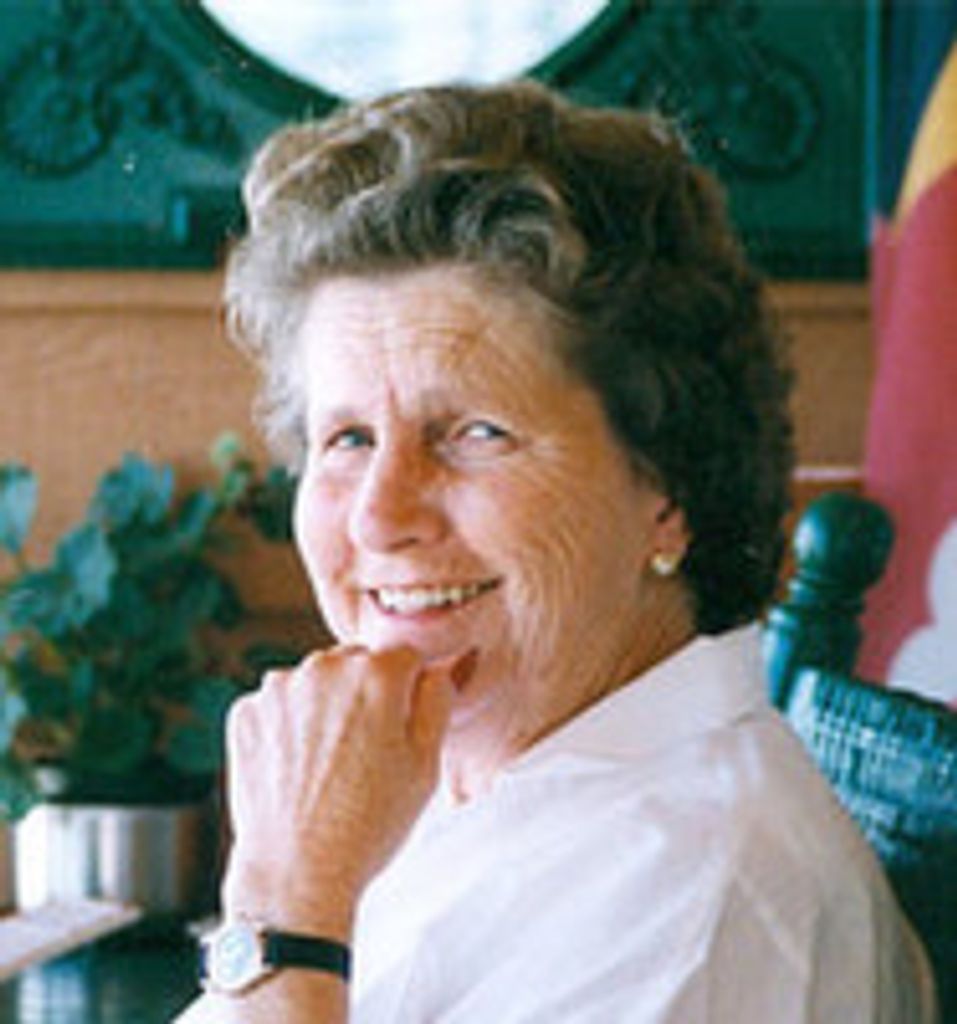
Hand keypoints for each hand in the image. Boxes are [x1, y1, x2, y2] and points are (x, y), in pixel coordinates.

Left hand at [220, 644, 472, 932]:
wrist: (297, 873)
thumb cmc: (367, 825)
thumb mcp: (427, 764)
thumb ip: (437, 699)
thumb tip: (437, 669)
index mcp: (376, 674)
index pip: (403, 657)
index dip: (408, 691)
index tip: (401, 724)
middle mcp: (324, 668)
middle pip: (355, 663)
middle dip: (364, 693)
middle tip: (367, 750)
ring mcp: (278, 689)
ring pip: (314, 682)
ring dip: (324, 706)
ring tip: (330, 763)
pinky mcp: (245, 713)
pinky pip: (277, 705)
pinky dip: (286, 725)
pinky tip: (298, 767)